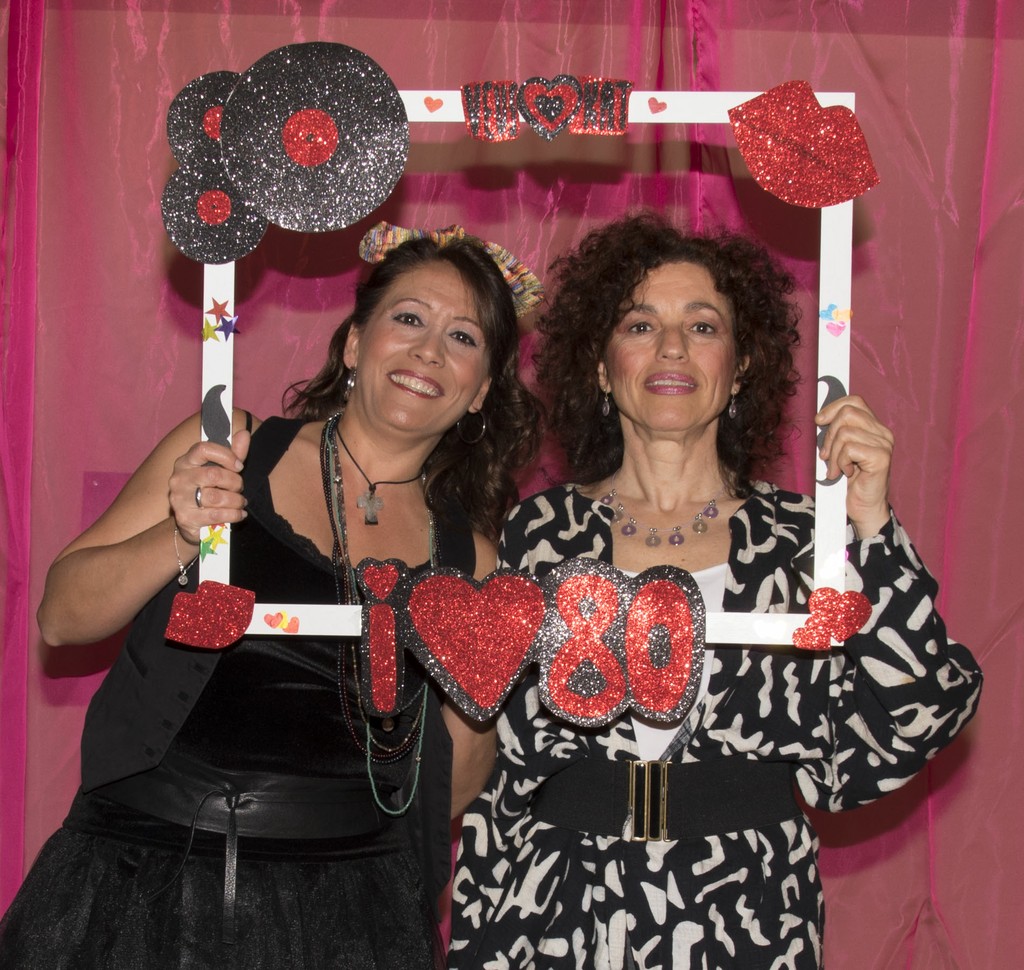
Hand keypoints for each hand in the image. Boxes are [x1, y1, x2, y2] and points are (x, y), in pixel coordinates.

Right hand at [169, 430, 250, 543]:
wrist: (192, 521)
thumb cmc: (209, 490)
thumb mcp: (221, 470)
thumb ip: (233, 453)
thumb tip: (244, 432)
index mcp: (186, 462)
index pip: (203, 449)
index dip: (226, 455)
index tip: (239, 466)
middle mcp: (179, 478)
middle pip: (214, 475)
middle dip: (235, 482)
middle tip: (240, 488)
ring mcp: (180, 499)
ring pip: (217, 497)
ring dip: (236, 500)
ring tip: (241, 502)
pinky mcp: (186, 518)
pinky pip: (217, 515)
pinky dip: (234, 514)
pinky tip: (239, 513)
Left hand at [814, 395, 892, 537]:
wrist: (864, 508)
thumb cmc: (850, 481)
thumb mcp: (840, 452)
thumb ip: (837, 434)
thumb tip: (819, 418)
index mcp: (874, 428)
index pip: (854, 401)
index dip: (833, 407)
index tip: (818, 421)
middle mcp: (883, 433)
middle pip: (847, 413)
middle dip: (829, 434)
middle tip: (826, 455)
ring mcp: (884, 444)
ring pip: (845, 432)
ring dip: (833, 454)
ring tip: (836, 469)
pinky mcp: (881, 458)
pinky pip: (849, 449)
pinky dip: (840, 462)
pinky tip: (845, 474)